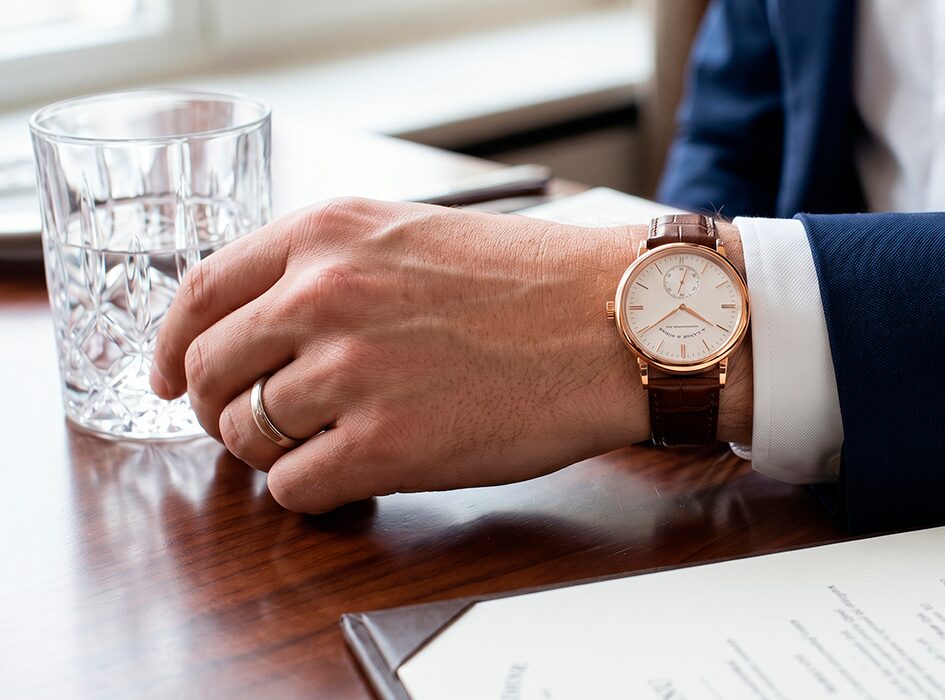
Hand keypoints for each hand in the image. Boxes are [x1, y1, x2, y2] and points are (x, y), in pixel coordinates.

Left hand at [151, 198, 751, 512]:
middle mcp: (325, 295)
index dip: (174, 345)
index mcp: (326, 235)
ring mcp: (352, 372)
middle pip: (208, 372)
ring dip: (272, 452)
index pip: (198, 294)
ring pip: (245, 436)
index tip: (173, 377)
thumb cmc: (531, 283)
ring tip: (322, 445)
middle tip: (249, 425)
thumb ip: (325, 267)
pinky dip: (311, 490)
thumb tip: (258, 326)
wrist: (617, 323)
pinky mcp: (387, 446)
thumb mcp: (410, 235)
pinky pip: (294, 488)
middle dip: (217, 409)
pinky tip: (353, 472)